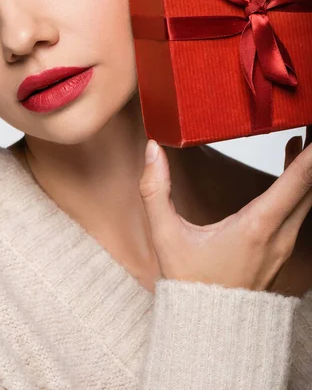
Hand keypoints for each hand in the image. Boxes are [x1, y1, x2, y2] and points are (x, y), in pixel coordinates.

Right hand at [139, 127, 311, 292]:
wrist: (210, 330)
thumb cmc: (190, 284)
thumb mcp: (166, 236)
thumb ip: (156, 190)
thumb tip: (153, 150)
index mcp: (257, 227)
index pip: (299, 181)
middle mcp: (279, 234)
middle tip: (308, 118)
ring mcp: (285, 243)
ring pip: (310, 196)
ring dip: (310, 164)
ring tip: (306, 131)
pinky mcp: (282, 248)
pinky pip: (302, 207)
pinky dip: (303, 180)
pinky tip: (294, 160)